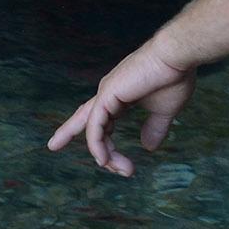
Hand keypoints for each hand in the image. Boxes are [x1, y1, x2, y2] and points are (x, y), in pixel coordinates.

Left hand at [46, 43, 196, 177]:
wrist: (177, 58)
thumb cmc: (174, 78)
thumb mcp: (164, 111)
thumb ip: (155, 128)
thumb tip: (148, 148)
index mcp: (121, 95)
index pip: (100, 117)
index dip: (94, 132)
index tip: (99, 156)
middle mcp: (109, 93)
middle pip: (85, 118)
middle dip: (67, 132)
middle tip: (52, 147)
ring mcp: (106, 93)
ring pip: (94, 130)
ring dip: (105, 154)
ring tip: (123, 170)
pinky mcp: (107, 95)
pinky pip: (96, 127)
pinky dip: (97, 145)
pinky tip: (104, 160)